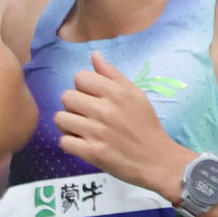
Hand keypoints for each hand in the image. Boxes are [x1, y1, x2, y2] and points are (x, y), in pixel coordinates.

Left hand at [54, 53, 184, 201]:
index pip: (80, 77)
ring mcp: (96, 132)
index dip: (83, 87)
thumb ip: (113, 74)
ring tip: (82, 129)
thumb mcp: (136, 95)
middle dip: (74, 105)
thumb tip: (94, 56)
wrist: (156, 160)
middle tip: (86, 115)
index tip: (92, 97)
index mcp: (116, 93)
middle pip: (66, 96)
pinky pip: (63, 141)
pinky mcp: (91, 153)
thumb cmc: (146, 126)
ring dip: (68, 124)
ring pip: (60, 118)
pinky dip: (70, 143)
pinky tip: (82, 143)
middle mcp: (105, 110)